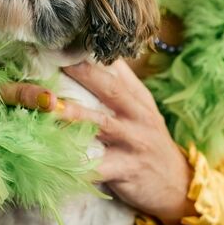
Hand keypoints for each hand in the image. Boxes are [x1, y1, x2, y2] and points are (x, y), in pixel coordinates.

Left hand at [0, 60, 196, 224]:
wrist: (176, 183)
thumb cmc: (147, 141)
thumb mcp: (141, 109)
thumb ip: (120, 84)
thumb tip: (91, 55)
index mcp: (137, 97)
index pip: (115, 68)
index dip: (89, 54)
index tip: (61, 41)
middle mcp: (137, 114)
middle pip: (110, 89)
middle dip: (81, 73)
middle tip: (51, 60)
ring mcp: (134, 141)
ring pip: (101, 124)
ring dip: (73, 115)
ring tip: (47, 107)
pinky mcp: (128, 169)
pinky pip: (99, 167)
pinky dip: (77, 165)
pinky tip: (54, 161)